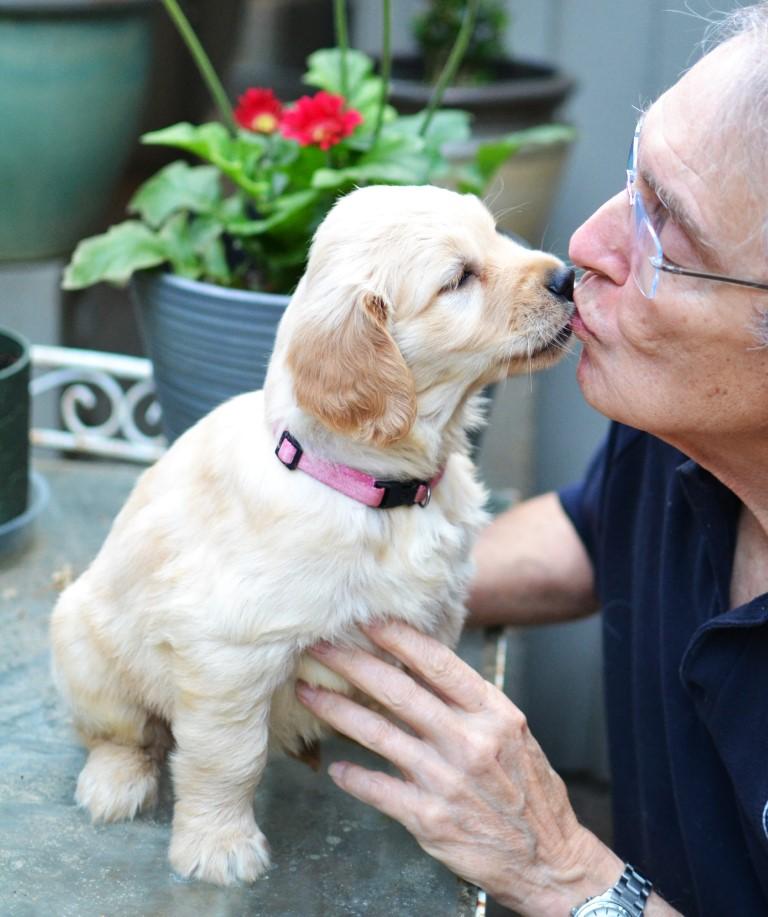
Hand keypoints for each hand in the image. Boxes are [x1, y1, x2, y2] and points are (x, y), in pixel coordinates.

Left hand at [296, 620, 621, 915]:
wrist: (550, 859)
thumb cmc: (526, 789)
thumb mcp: (510, 732)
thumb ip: (466, 704)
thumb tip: (415, 669)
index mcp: (493, 714)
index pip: (439, 664)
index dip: (399, 639)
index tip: (368, 621)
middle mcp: (470, 741)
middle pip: (399, 692)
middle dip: (352, 665)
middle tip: (319, 648)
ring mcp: (447, 781)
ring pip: (379, 735)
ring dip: (337, 712)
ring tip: (308, 694)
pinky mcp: (430, 819)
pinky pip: (378, 790)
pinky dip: (353, 776)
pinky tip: (335, 767)